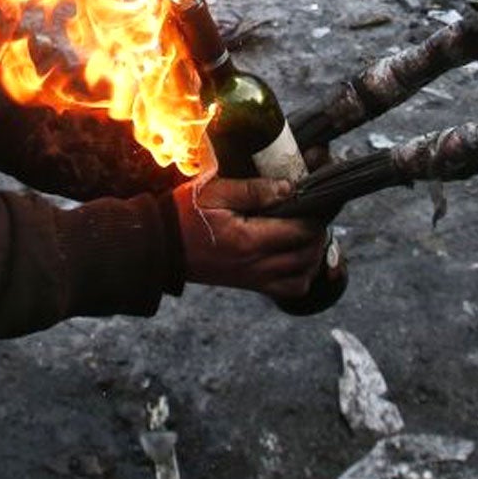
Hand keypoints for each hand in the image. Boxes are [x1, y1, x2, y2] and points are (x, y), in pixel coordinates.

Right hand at [174, 176, 327, 299]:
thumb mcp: (215, 191)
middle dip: (318, 234)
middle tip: (313, 213)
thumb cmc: (184, 214)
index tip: (313, 197)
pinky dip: (301, 274)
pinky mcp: (249, 285)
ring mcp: (253, 278)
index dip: (314, 215)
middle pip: (307, 255)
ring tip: (307, 234)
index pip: (300, 231)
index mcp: (248, 240)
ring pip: (303, 277)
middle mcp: (255, 265)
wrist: (159, 246)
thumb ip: (254, 190)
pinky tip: (296, 255)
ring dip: (313, 256)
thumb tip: (289, 188)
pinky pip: (288, 289)